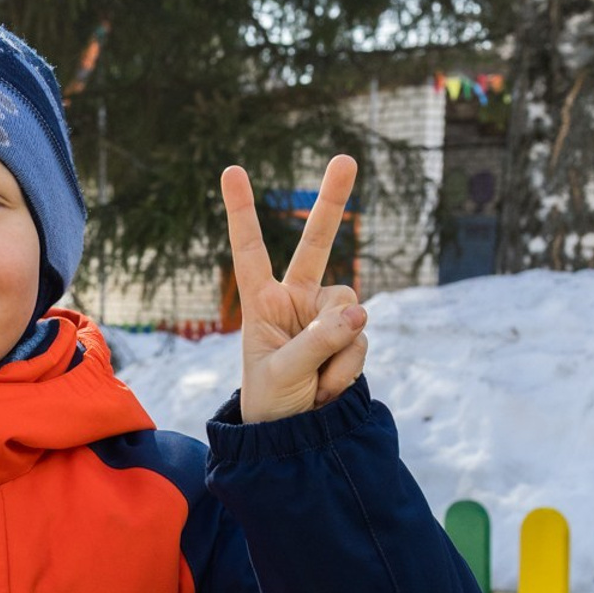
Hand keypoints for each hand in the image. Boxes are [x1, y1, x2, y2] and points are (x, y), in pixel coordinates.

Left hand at [220, 155, 367, 422]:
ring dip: (337, 353)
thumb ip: (318, 342)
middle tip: (345, 157)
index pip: (251, 251)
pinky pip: (361, 339)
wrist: (295, 435)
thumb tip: (360, 312)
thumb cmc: (271, 402)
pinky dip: (347, 368)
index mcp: (263, 303)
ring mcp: (327, 315)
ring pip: (350, 312)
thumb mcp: (284, 373)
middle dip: (332, 201)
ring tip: (313, 383)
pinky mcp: (352, 334)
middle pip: (317, 244)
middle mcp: (296, 300)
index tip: (231, 170)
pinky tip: (327, 387)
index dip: (242, 212)